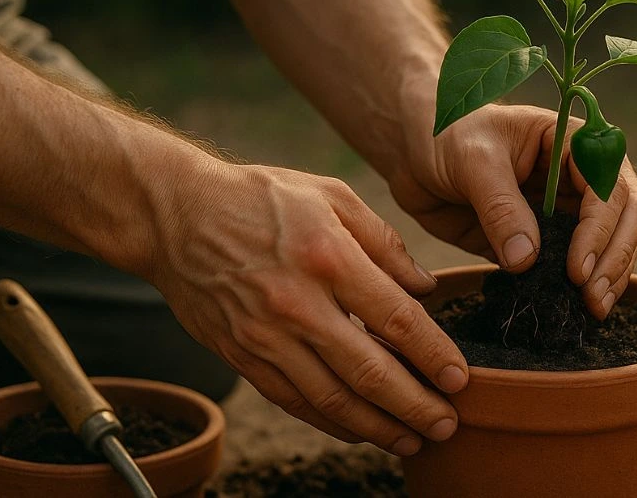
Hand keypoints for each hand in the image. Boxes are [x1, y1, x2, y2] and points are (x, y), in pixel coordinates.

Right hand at [137, 160, 468, 455]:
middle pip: (370, 372)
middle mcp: (298, 305)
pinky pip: (295, 402)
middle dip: (416, 406)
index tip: (461, 379)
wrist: (176, 215)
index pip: (397, 320)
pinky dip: (332, 423)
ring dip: (378, 427)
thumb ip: (385, 242)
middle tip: (448, 425)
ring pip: (332, 399)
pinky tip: (361, 430)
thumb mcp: (331, 195)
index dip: (434, 356)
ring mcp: (267, 337)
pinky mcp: (243, 356)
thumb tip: (425, 287)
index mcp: (329, 258)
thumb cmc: (261, 198)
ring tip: (413, 440)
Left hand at [388, 103, 636, 319]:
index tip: (578, 270)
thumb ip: (500, 207)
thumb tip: (527, 259)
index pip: (609, 187)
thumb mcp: (473, 161)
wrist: (417, 151)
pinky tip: (577, 309)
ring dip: (610, 276)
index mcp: (575, 143)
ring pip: (614, 243)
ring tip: (591, 309)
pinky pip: (580, 265)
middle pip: (626, 217)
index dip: (600, 230)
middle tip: (591, 298)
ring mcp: (569, 209)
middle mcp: (583, 175)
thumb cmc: (447, 136)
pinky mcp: (550, 239)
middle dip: (615, 258)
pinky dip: (584, 286)